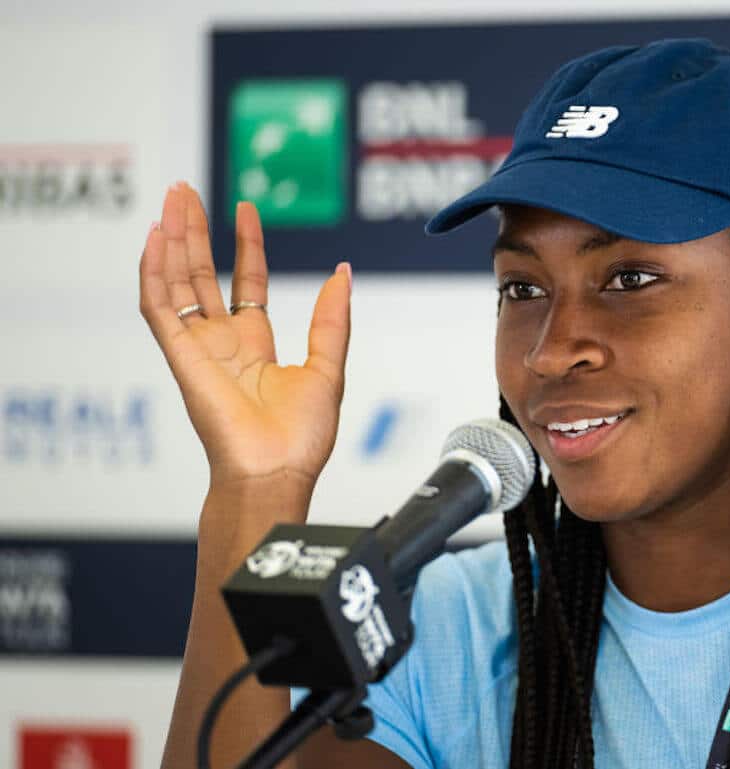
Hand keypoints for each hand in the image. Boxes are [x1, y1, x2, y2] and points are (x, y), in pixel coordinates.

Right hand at [139, 183, 350, 490]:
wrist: (275, 471)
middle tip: (186, 190)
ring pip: (177, 283)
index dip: (245, 246)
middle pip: (202, 275)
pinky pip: (159, 309)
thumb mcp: (327, 367)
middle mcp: (221, 344)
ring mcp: (197, 349)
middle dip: (196, 233)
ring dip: (173, 240)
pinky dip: (154, 273)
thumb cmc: (301, 438)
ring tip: (174, 198)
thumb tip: (342, 274)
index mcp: (255, 346)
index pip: (246, 283)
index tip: (245, 210)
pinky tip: (155, 239)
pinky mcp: (180, 358)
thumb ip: (330, 320)